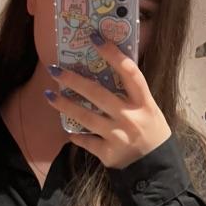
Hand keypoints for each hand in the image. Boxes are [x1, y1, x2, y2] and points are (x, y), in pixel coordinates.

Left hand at [44, 34, 171, 168]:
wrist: (155, 167)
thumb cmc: (150, 131)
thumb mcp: (149, 109)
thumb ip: (131, 94)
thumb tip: (106, 70)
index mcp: (144, 102)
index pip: (129, 72)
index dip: (112, 53)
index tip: (94, 38)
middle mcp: (130, 117)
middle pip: (98, 94)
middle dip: (74, 80)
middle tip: (55, 70)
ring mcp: (118, 136)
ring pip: (86, 117)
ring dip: (65, 105)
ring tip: (50, 95)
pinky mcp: (108, 153)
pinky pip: (86, 141)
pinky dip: (76, 136)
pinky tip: (68, 130)